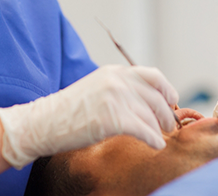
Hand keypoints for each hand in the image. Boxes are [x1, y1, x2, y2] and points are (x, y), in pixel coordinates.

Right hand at [0, 65, 178, 168]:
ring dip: (159, 129)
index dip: (167, 89)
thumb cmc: (70, 110)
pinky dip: (153, 139)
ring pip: (150, 115)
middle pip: (155, 97)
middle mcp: (117, 80)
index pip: (152, 75)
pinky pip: (143, 130)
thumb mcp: (97, 88)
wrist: (45, 122)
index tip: (172, 101)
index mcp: (114, 72)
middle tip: (170, 125)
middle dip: (166, 113)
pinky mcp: (112, 118)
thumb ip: (120, 88)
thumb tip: (146, 101)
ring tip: (160, 137)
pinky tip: (155, 145)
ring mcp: (114, 98)